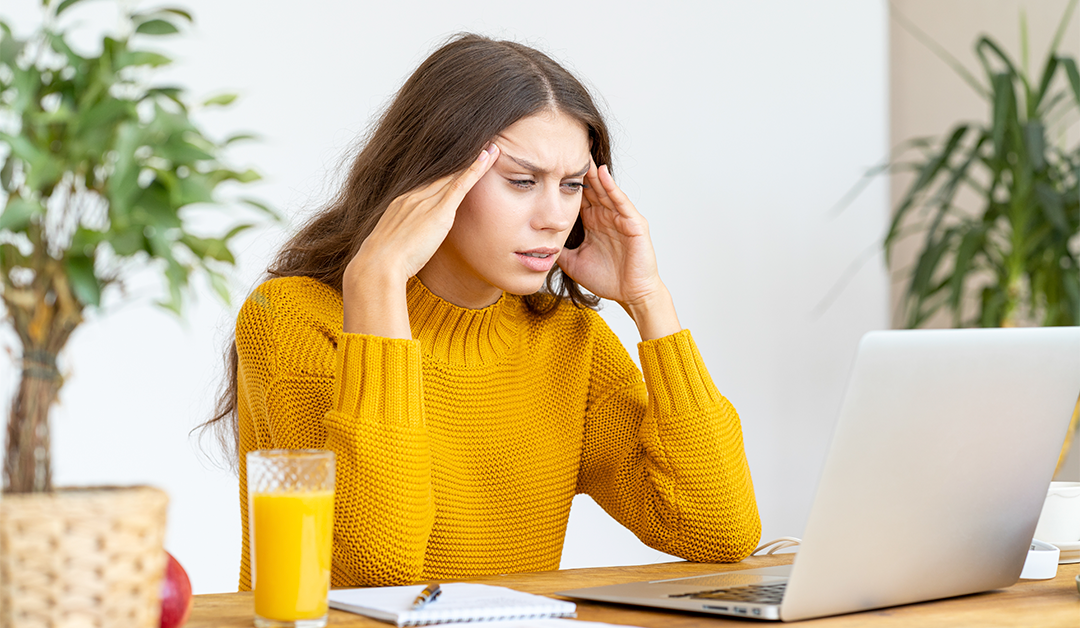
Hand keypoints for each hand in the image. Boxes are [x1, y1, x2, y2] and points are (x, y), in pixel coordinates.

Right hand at [351, 144, 500, 280]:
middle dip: (461, 162)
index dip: (446, 174)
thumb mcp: (392, 245)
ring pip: (454, 176)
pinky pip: (460, 185)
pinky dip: (475, 170)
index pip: (429, 185)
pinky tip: (487, 157)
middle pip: (442, 175)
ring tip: (492, 147)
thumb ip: (405, 239)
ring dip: (474, 160)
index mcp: (401, 204)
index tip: (457, 165)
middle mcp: (413, 197)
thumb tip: (411, 246)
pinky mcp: (439, 212)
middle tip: (481, 146)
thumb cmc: (382, 263)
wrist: (378, 265)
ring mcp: (425, 202)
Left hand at [557, 161, 680, 339]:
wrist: (630, 295)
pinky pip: (622, 202)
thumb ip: (559, 250)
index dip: (566, 184)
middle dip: (580, 172)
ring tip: (582, 156)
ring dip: (594, 174)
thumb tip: (536, 245)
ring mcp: (622, 219)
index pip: (579, 198)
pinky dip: (613, 187)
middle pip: (592, 189)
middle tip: (564, 152)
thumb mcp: (573, 263)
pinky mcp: (634, 224)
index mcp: (594, 223)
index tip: (551, 169)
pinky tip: (603, 174)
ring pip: (606, 191)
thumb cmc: (607, 279)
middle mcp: (607, 217)